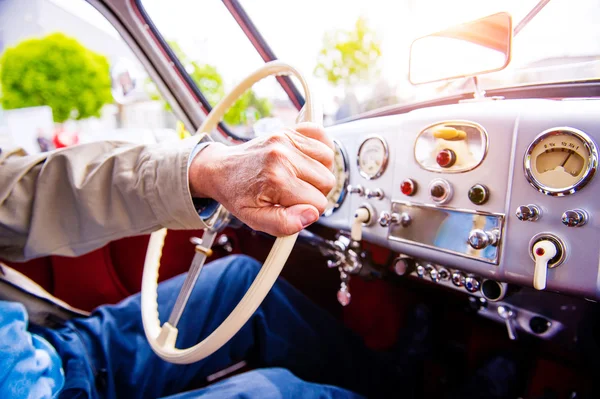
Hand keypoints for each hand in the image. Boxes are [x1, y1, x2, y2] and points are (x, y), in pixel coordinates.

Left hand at [189, 123, 335, 235]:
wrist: (220, 170)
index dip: (309, 210)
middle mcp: (283, 156)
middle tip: (296, 194)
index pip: (318, 202)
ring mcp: (286, 139)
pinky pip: (320, 134)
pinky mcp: (288, 130)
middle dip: (316, 192)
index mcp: (276, 179)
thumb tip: (311, 214)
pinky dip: (319, 149)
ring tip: (301, 178)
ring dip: (320, 171)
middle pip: (327, 180)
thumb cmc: (238, 194)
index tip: (294, 207)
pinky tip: (308, 160)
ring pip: (329, 159)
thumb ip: (284, 223)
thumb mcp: (255, 219)